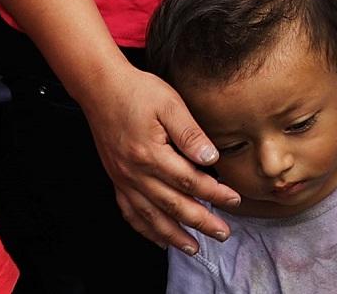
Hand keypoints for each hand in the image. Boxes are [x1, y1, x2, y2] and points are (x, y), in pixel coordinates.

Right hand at [77, 64, 240, 254]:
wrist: (101, 89)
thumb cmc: (138, 92)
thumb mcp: (171, 104)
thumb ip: (191, 134)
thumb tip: (211, 159)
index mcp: (151, 154)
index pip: (190, 181)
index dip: (214, 193)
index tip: (234, 200)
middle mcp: (135, 173)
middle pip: (172, 205)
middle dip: (200, 222)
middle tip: (222, 234)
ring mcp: (123, 179)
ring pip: (150, 216)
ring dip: (172, 235)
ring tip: (193, 248)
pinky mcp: (117, 179)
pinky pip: (130, 212)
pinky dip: (145, 229)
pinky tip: (158, 238)